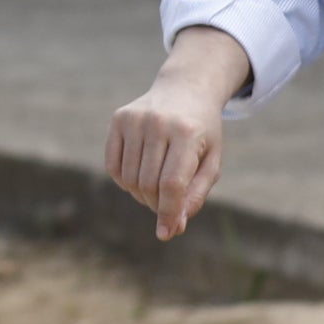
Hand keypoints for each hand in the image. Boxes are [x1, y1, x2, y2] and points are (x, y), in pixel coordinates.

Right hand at [105, 27, 251, 241]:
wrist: (185, 89)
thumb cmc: (202, 133)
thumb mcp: (211, 162)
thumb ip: (195, 195)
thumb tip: (173, 226)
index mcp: (187, 133)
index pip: (172, 184)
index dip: (168, 212)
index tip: (166, 234)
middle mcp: (158, 123)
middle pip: (148, 184)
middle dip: (157, 204)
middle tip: (167, 205)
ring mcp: (135, 119)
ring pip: (129, 179)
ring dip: (141, 194)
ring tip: (156, 189)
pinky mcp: (118, 119)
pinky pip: (113, 166)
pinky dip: (124, 181)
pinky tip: (139, 175)